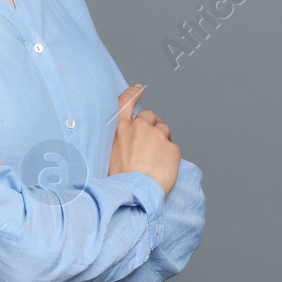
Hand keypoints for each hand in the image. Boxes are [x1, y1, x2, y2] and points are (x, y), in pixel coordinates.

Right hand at [107, 84, 180, 198]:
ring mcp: (157, 136)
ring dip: (162, 139)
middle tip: (150, 142)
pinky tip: (163, 168)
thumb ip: (118, 143)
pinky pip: (173, 148)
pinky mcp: (172, 148)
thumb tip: (126, 144)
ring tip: (156, 159)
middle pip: (149, 116)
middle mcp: (139, 128)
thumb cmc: (119, 181)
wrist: (134, 194)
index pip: (126, 102)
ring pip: (164, 130)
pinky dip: (170, 156)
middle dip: (151, 125)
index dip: (133, 93)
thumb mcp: (108, 156)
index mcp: (120, 129)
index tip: (140, 88)